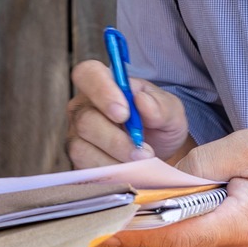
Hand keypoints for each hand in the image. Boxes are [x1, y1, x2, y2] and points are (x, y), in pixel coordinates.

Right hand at [66, 60, 193, 166]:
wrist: (158, 152)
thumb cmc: (159, 123)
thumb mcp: (170, 111)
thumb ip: (160, 105)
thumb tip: (141, 101)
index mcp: (103, 84)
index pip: (88, 74)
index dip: (101, 91)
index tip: (124, 113)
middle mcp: (84, 107)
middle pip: (85, 120)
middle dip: (116, 139)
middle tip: (143, 151)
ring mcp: (77, 135)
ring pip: (81, 147)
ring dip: (114, 159)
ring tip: (140, 163)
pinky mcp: (79, 160)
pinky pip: (85, 168)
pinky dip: (110, 172)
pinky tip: (129, 172)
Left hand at [105, 129, 247, 246]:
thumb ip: (205, 161)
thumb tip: (167, 174)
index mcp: (235, 227)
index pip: (170, 235)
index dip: (130, 232)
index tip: (95, 228)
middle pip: (165, 240)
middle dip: (126, 225)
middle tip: (86, 211)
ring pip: (175, 238)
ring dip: (144, 222)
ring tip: (107, 204)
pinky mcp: (232, 244)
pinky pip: (190, 234)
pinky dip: (165, 220)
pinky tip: (144, 204)